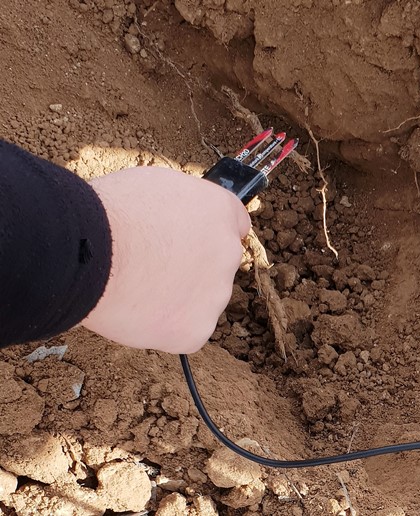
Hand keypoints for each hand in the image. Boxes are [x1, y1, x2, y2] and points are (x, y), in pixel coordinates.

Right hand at [81, 166, 249, 353]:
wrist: (89, 252)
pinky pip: (184, 331)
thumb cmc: (112, 212)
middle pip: (215, 267)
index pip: (234, 225)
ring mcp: (216, 295)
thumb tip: (181, 220)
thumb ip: (184, 207)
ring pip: (199, 301)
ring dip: (177, 299)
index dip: (208, 235)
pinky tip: (136, 313)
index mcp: (221, 211)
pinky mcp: (196, 330)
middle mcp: (228, 253)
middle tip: (150, 269)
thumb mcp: (158, 185)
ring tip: (136, 289)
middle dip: (190, 269)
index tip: (190, 243)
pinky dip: (163, 327)